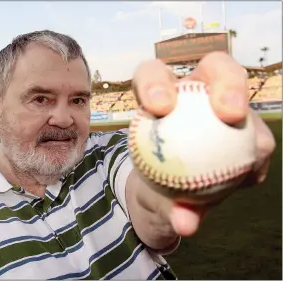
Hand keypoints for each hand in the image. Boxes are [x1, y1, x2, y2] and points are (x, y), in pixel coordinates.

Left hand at [132, 52, 275, 236]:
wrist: (174, 182)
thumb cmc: (156, 176)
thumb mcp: (155, 191)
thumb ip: (168, 204)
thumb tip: (185, 223)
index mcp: (160, 94)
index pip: (153, 74)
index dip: (155, 83)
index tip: (159, 109)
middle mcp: (196, 91)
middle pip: (216, 67)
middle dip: (227, 82)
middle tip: (230, 114)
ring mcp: (225, 105)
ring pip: (245, 103)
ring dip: (252, 126)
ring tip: (253, 155)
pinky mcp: (248, 127)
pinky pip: (259, 139)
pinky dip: (256, 159)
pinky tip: (248, 177)